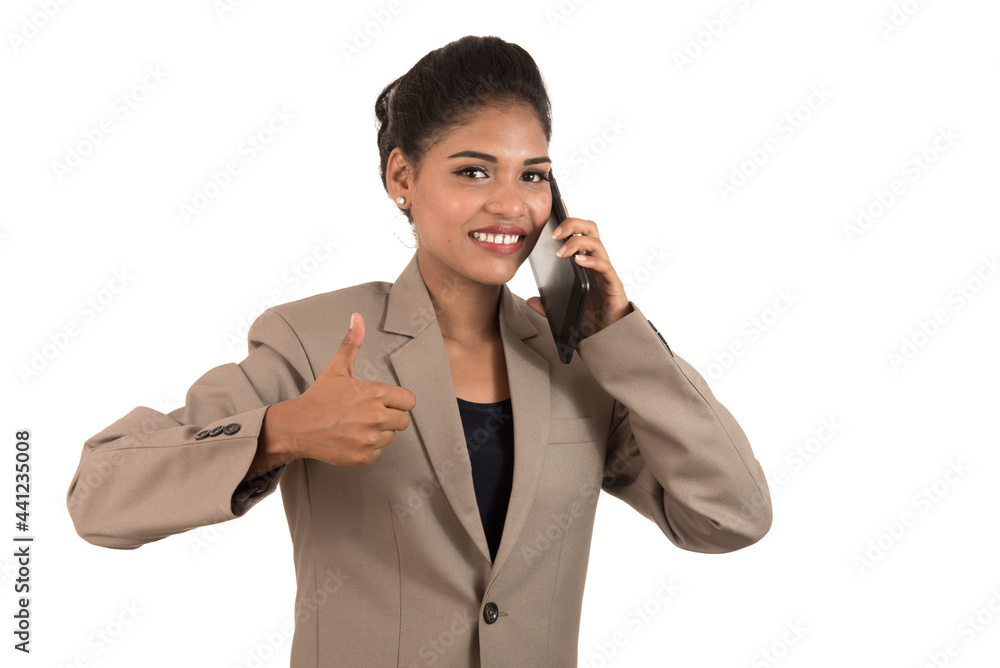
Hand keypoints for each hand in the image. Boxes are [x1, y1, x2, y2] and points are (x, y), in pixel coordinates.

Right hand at [260, 313, 416, 468]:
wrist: (297, 427)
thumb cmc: (320, 397)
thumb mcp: (337, 369)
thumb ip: (352, 343)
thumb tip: (357, 316)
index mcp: (376, 394)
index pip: (409, 401)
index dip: (397, 401)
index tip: (381, 401)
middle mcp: (376, 417)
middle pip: (403, 421)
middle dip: (389, 417)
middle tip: (367, 414)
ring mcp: (370, 439)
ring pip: (390, 437)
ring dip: (378, 433)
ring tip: (357, 426)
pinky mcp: (363, 457)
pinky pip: (378, 452)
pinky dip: (367, 448)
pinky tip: (351, 439)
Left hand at [526, 199, 632, 338]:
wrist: (607, 337)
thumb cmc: (589, 319)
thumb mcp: (561, 310)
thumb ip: (546, 305)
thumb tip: (530, 301)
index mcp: (583, 262)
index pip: (577, 232)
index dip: (568, 217)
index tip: (555, 205)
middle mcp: (596, 261)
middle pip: (589, 228)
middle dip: (571, 224)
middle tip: (552, 234)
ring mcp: (605, 271)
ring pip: (596, 242)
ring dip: (577, 242)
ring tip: (561, 251)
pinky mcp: (613, 283)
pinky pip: (604, 266)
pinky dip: (591, 260)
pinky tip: (579, 261)